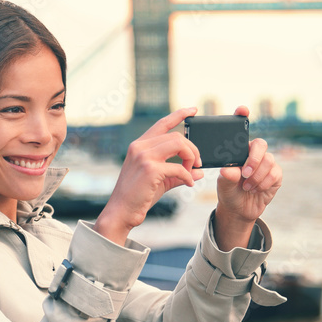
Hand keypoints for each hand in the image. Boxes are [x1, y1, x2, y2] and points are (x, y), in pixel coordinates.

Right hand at [95, 108, 202, 244]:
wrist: (122, 212)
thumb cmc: (139, 196)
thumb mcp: (161, 181)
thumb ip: (179, 173)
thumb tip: (200, 172)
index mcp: (140, 145)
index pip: (162, 123)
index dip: (179, 114)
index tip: (193, 109)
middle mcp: (140, 147)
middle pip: (177, 136)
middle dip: (193, 149)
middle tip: (198, 164)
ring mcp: (144, 156)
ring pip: (179, 144)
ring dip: (191, 158)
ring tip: (192, 171)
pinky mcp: (149, 169)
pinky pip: (178, 167)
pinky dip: (188, 176)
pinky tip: (189, 184)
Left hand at [213, 106, 281, 250]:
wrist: (239, 209)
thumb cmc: (229, 191)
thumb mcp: (223, 185)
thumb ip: (227, 176)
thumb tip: (229, 170)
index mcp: (239, 149)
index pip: (242, 128)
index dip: (243, 115)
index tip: (243, 110)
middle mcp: (254, 153)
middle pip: (261, 144)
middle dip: (254, 158)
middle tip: (244, 173)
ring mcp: (266, 163)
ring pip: (268, 161)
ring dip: (256, 176)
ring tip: (246, 187)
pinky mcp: (276, 175)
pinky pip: (274, 173)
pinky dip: (264, 183)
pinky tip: (255, 189)